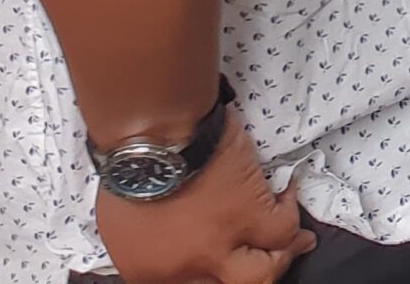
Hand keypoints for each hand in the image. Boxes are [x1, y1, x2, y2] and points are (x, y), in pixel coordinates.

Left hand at [94, 109, 314, 283]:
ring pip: (264, 272)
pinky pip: (283, 229)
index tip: (218, 258)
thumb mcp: (119, 223)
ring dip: (278, 256)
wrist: (152, 138)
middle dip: (249, 272)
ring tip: (288, 241)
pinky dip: (289, 214)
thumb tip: (168, 244)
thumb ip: (146, 245)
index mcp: (149, 273)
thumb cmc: (128, 171)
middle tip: (261, 257)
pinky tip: (286, 198)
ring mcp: (222, 245)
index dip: (209, 272)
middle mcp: (189, 268)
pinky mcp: (251, 214)